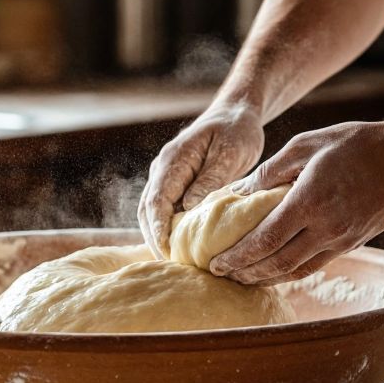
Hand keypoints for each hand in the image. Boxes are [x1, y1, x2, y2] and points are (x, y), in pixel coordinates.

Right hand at [139, 103, 265, 257]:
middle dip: (155, 239)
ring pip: (152, 213)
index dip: (159, 228)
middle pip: (148, 211)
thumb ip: (210, 179)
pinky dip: (168, 230)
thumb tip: (190, 208)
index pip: (157, 200)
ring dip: (159, 237)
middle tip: (170, 267)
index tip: (166, 250)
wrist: (234, 115)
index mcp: (173, 160)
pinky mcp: (176, 186)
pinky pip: (165, 211)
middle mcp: (163, 170)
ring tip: (174, 264)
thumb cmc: (235, 130)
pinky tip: (181, 249)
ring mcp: (166, 178)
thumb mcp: (229, 152)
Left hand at [210, 119, 383, 285]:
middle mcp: (326, 228)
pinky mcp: (353, 244)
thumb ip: (269, 171)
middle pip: (276, 264)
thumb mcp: (306, 144)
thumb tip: (237, 192)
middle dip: (245, 273)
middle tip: (220, 275)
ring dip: (265, 278)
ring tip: (242, 278)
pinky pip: (314, 265)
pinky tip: (274, 269)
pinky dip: (289, 271)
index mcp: (309, 202)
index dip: (237, 256)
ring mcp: (342, 240)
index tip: (215, 263)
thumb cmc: (356, 144)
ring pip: (295, 271)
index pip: (264, 240)